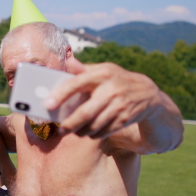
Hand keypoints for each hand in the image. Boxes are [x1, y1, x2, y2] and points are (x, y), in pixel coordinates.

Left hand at [44, 58, 161, 137]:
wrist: (147, 93)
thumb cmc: (116, 80)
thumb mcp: (103, 70)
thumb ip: (84, 69)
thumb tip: (67, 61)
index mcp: (102, 73)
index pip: (77, 83)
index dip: (61, 94)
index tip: (48, 104)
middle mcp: (111, 89)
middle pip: (85, 113)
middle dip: (69, 124)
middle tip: (60, 129)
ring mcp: (119, 105)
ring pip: (93, 126)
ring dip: (80, 132)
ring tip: (73, 131)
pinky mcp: (124, 119)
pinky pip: (103, 132)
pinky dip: (93, 134)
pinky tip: (89, 131)